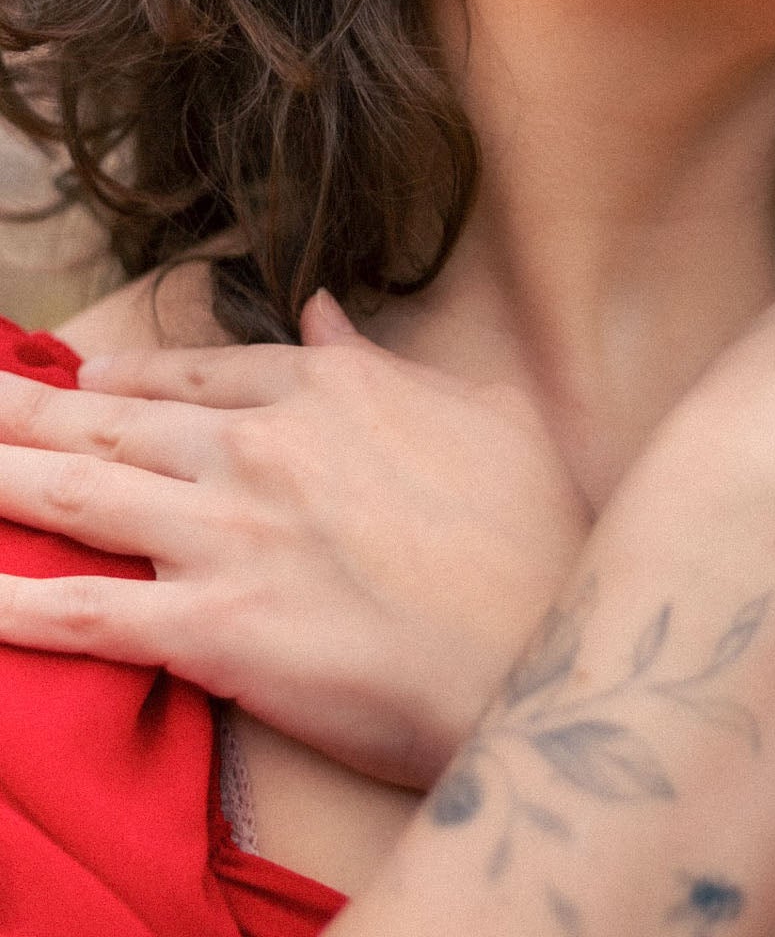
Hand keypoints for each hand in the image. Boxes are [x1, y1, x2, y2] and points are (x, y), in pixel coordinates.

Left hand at [0, 292, 589, 785]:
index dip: (129, 372)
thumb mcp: (478, 408)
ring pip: (78, 492)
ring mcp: (227, 532)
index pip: (198, 369)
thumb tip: (327, 311)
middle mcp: (258, 445)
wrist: (542, 642)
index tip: (85, 373)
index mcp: (324, 387)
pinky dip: (14, 603)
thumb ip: (384, 359)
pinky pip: (86, 613)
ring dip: (1, 471)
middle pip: (114, 418)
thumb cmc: (532, 530)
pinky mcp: (210, 628)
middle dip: (27, 406)